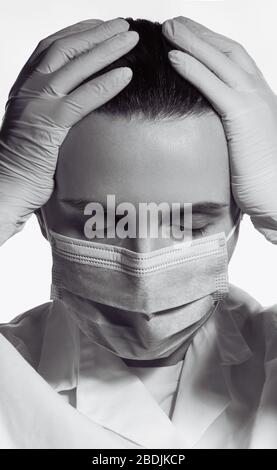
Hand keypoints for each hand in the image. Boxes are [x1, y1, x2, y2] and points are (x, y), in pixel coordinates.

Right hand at [0, 18, 138, 244]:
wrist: (6, 187)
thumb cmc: (25, 163)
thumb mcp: (37, 128)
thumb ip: (52, 110)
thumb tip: (78, 105)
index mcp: (25, 87)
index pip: (51, 48)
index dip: (77, 33)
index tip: (100, 26)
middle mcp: (28, 89)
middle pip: (65, 48)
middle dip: (96, 33)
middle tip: (123, 24)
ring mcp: (36, 104)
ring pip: (75, 66)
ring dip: (106, 49)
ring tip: (131, 38)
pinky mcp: (48, 125)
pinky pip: (81, 99)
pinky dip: (106, 84)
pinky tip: (126, 74)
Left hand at [163, 16, 276, 243]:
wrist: (276, 192)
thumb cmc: (258, 173)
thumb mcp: (244, 139)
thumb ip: (230, 123)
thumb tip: (208, 119)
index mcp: (258, 96)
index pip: (234, 58)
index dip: (210, 42)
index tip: (188, 34)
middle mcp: (258, 91)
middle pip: (227, 49)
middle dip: (199, 33)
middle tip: (173, 23)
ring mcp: (253, 101)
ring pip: (220, 60)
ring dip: (192, 41)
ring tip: (168, 28)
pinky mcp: (243, 117)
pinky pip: (214, 86)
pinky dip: (193, 69)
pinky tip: (174, 57)